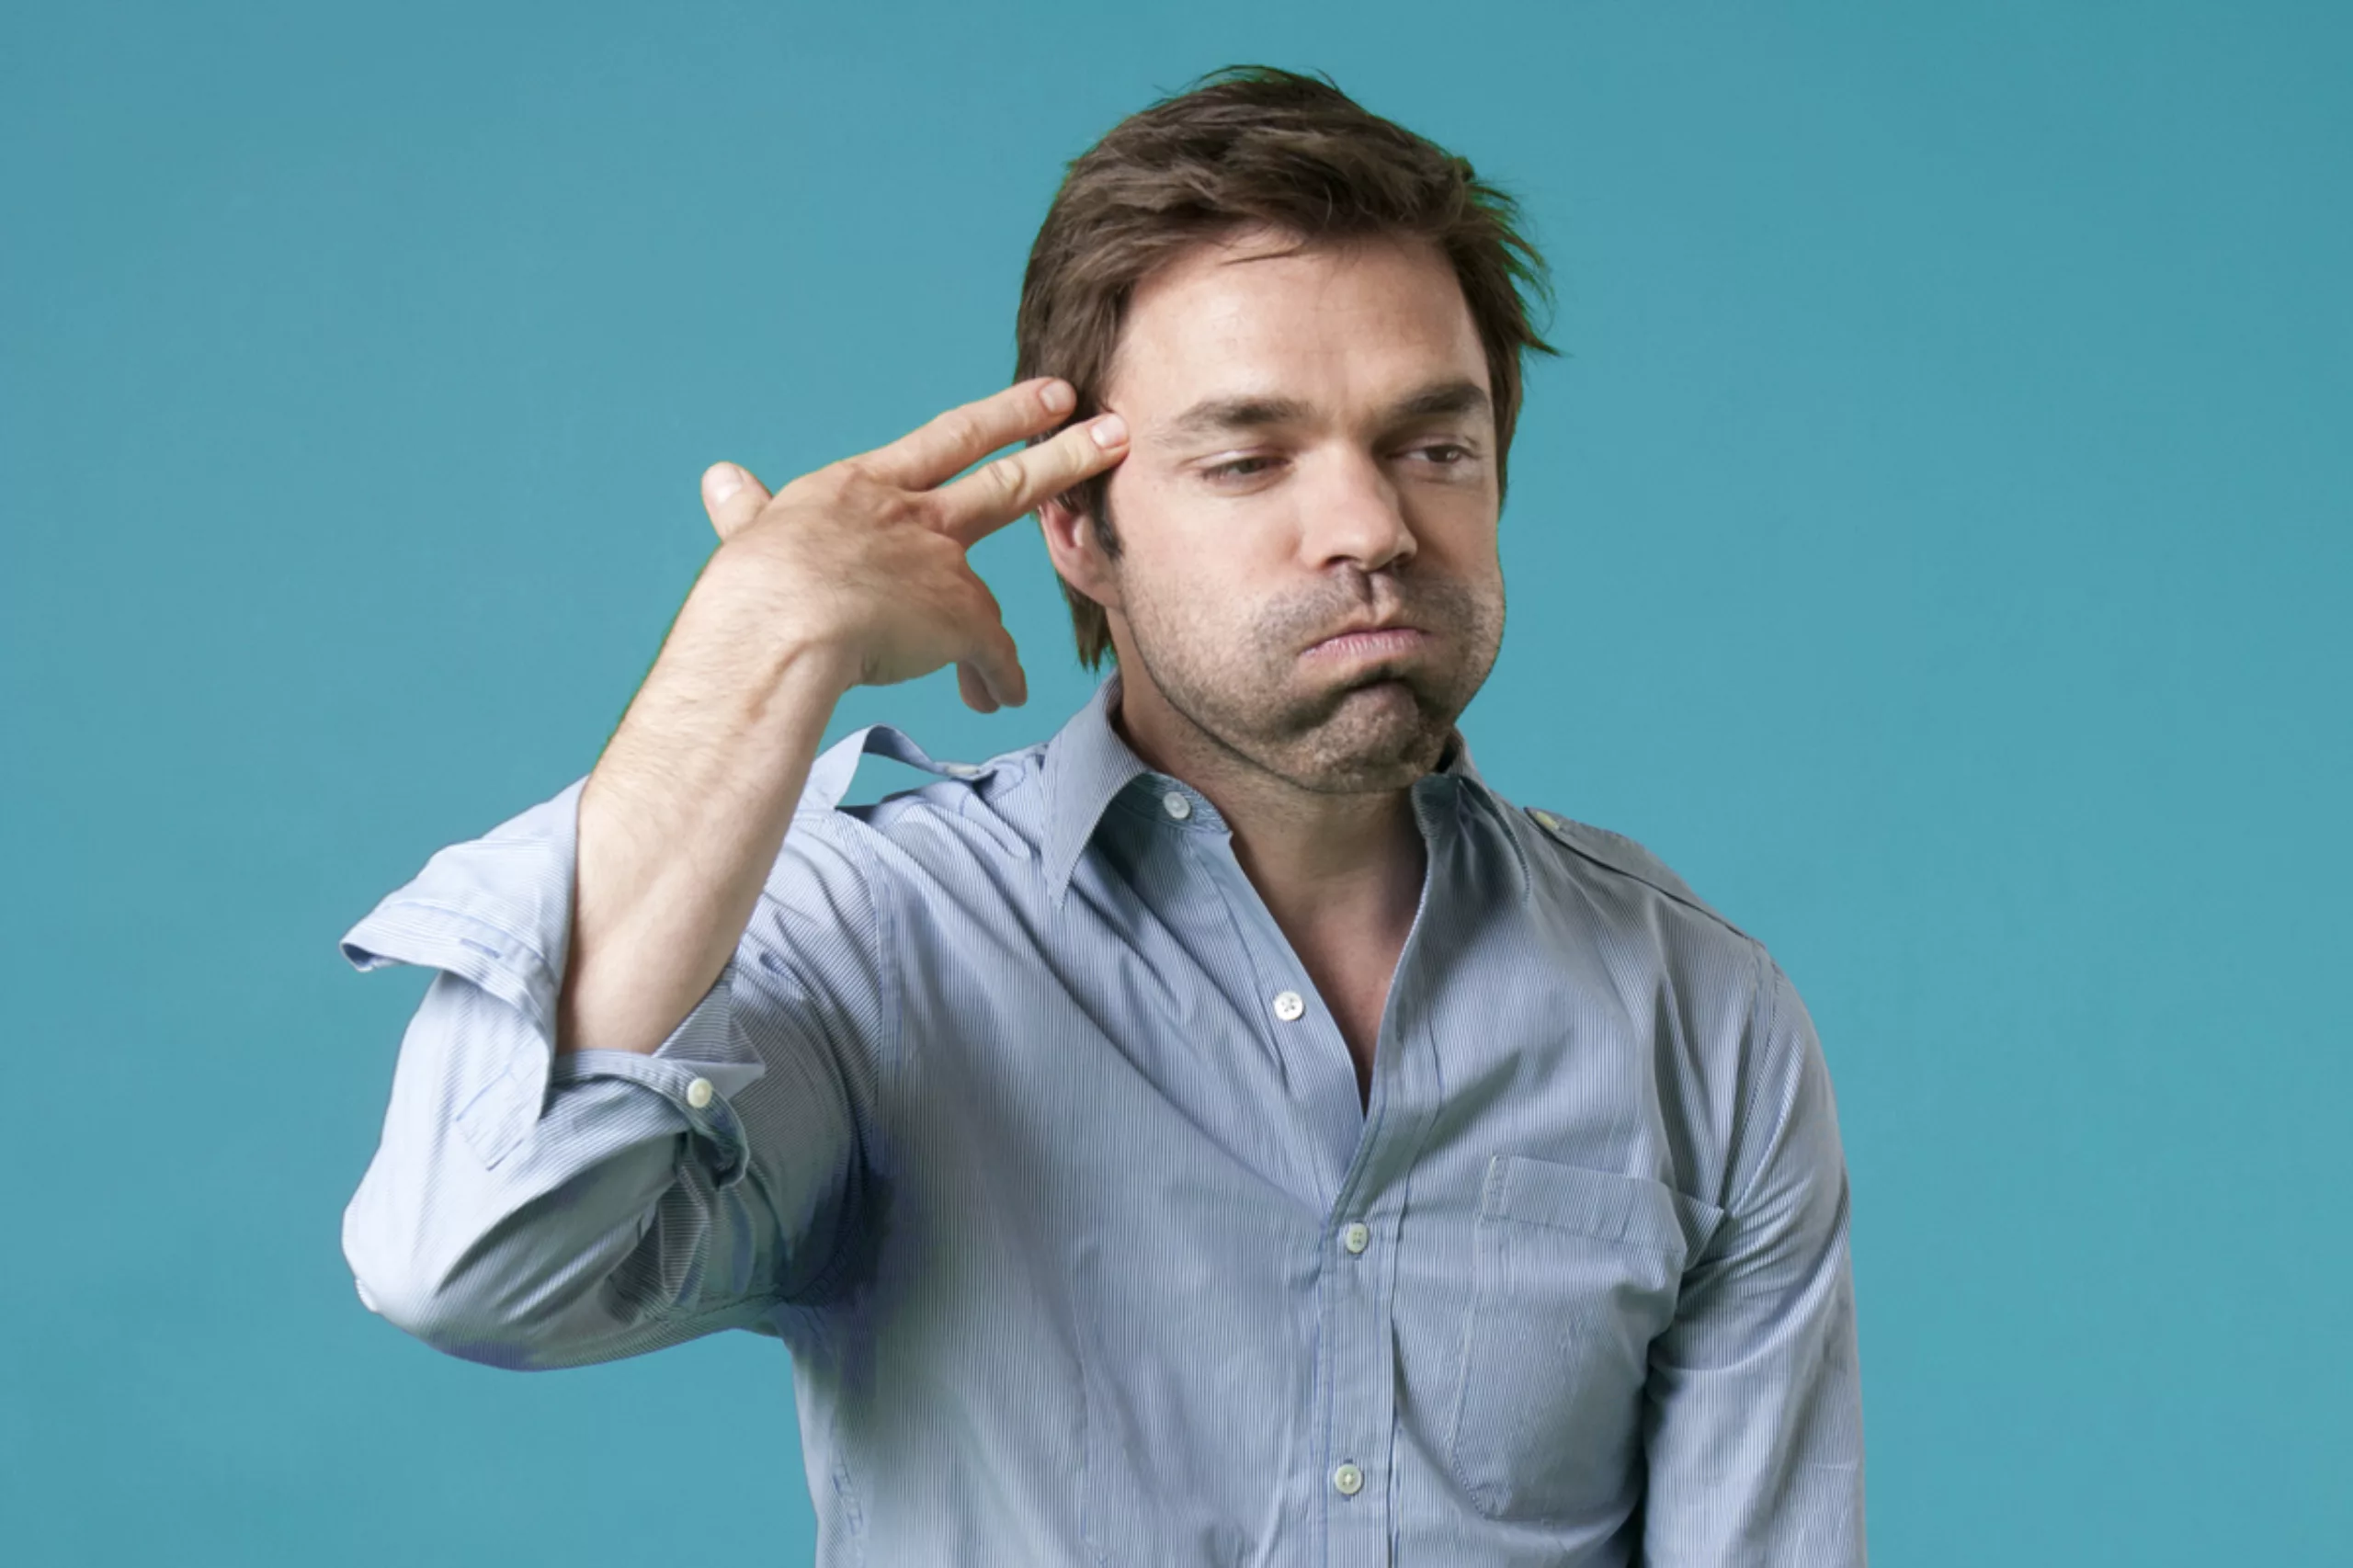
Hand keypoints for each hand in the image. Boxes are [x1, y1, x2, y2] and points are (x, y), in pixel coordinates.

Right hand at [694, 378, 1128, 712]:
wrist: (776, 625)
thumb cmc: (749, 587)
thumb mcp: (750, 535)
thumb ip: (747, 511)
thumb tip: (720, 479)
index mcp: (861, 489)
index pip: (943, 441)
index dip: (1001, 416)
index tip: (1048, 395)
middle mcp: (911, 516)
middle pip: (1005, 481)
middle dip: (1067, 454)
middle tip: (1114, 430)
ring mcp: (940, 566)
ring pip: (992, 591)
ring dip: (997, 631)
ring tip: (1002, 669)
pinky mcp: (959, 620)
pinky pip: (991, 657)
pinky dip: (994, 679)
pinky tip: (994, 698)